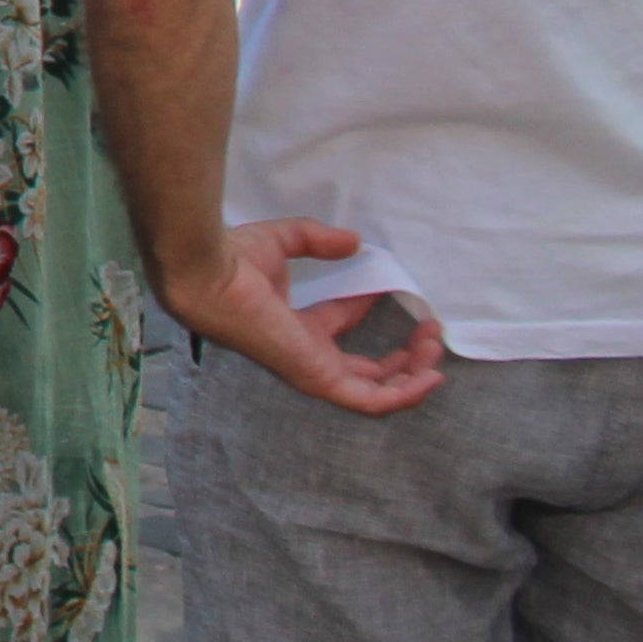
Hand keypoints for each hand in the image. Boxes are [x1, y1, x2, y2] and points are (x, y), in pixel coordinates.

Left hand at [157, 219, 446, 415]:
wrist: (209, 275)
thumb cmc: (233, 260)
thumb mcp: (283, 241)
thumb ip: (316, 239)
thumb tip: (354, 241)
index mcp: (294, 326)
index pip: (340, 325)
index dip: (368, 307)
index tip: (391, 286)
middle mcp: (307, 354)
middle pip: (366, 371)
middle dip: (404, 358)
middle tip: (429, 334)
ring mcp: (315, 371)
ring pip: (376, 392)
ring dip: (411, 376)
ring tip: (434, 351)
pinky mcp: (319, 379)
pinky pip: (370, 402)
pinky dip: (403, 395)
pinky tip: (429, 377)